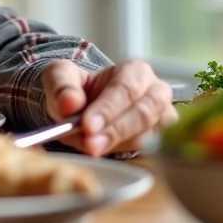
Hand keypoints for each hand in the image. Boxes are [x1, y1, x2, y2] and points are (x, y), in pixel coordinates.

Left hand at [41, 59, 177, 155]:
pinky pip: (148, 150)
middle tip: (90, 144)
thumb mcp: (61, 76)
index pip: (126, 89)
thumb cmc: (78, 88)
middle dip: (115, 130)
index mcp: (135, 71)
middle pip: (143, 113)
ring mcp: (162, 117)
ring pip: (148, 134)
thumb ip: (62, 85)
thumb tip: (69, 103)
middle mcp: (156, 92)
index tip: (87, 125)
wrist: (84, 106)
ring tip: (92, 148)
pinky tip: (104, 151)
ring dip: (119, 144)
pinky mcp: (159, 139)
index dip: (108, 109)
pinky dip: (124, 151)